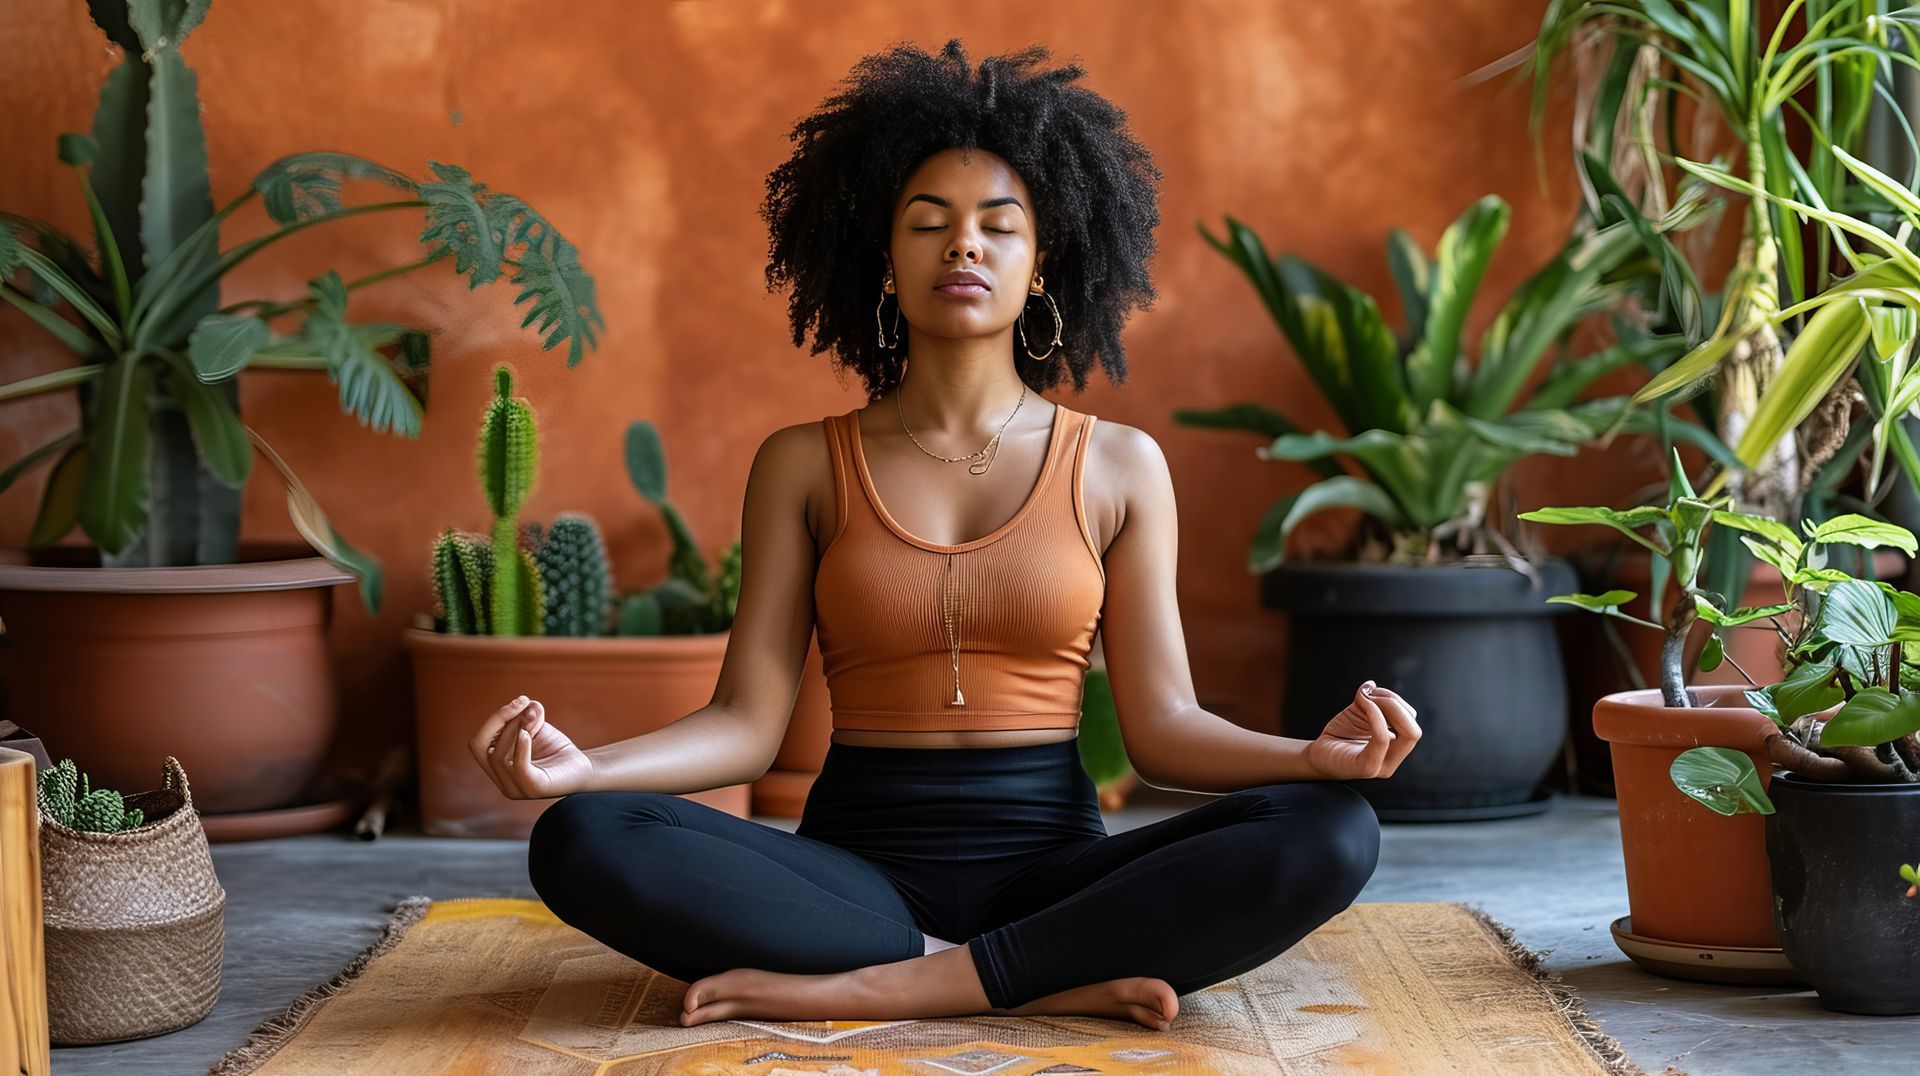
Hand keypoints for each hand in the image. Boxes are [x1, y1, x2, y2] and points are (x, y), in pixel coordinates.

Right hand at [467, 696, 595, 799]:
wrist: (584, 767)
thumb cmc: (556, 749)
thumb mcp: (536, 727)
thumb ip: (526, 715)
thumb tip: (526, 704)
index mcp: (496, 769)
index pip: (478, 743)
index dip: (494, 719)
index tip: (520, 701)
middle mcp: (502, 782)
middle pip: (480, 747)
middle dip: (500, 721)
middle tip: (525, 706)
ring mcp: (515, 788)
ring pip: (497, 755)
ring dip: (515, 729)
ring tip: (534, 718)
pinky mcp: (533, 788)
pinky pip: (518, 766)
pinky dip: (521, 746)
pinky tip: (528, 733)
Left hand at [1305, 681, 1420, 780]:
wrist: (1319, 753)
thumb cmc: (1340, 735)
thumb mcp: (1359, 712)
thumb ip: (1369, 699)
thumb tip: (1371, 685)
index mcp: (1396, 746)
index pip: (1411, 721)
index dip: (1396, 701)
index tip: (1374, 692)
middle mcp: (1393, 758)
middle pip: (1414, 730)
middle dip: (1395, 704)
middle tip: (1372, 695)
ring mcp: (1383, 766)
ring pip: (1407, 734)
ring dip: (1386, 706)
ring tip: (1364, 699)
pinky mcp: (1368, 767)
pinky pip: (1382, 739)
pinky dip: (1376, 715)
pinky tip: (1362, 704)